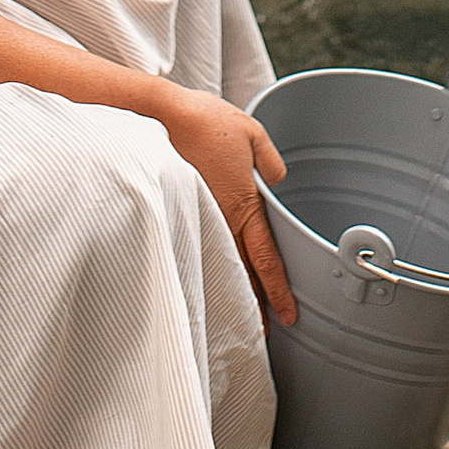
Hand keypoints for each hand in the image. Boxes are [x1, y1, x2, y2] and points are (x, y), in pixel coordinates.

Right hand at [155, 87, 297, 327]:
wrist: (158, 116)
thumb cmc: (205, 121)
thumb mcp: (251, 134)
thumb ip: (269, 161)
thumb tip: (278, 179)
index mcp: (243, 204)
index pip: (266, 258)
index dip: (278, 290)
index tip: (289, 314)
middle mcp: (221, 218)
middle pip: (243, 271)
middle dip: (254, 303)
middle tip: (263, 332)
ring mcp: (198, 216)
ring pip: (221, 261)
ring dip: (232, 288)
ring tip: (238, 313)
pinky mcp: (181, 208)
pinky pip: (201, 242)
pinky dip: (210, 262)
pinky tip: (208, 273)